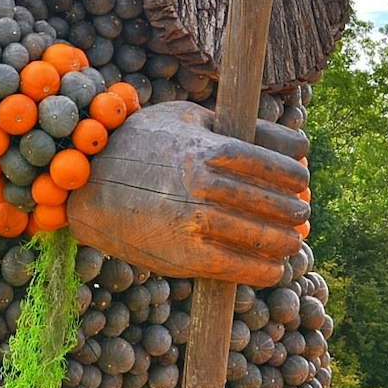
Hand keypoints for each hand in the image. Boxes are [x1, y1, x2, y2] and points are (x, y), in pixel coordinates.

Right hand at [65, 101, 309, 287]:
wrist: (86, 183)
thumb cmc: (145, 141)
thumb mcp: (191, 118)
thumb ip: (245, 128)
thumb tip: (300, 146)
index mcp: (209, 149)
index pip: (275, 167)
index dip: (295, 177)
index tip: (299, 181)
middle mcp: (205, 187)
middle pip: (275, 204)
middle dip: (296, 211)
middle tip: (300, 212)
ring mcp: (194, 224)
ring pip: (264, 239)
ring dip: (286, 242)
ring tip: (291, 240)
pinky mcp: (184, 257)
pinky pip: (239, 268)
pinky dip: (264, 270)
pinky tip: (274, 267)